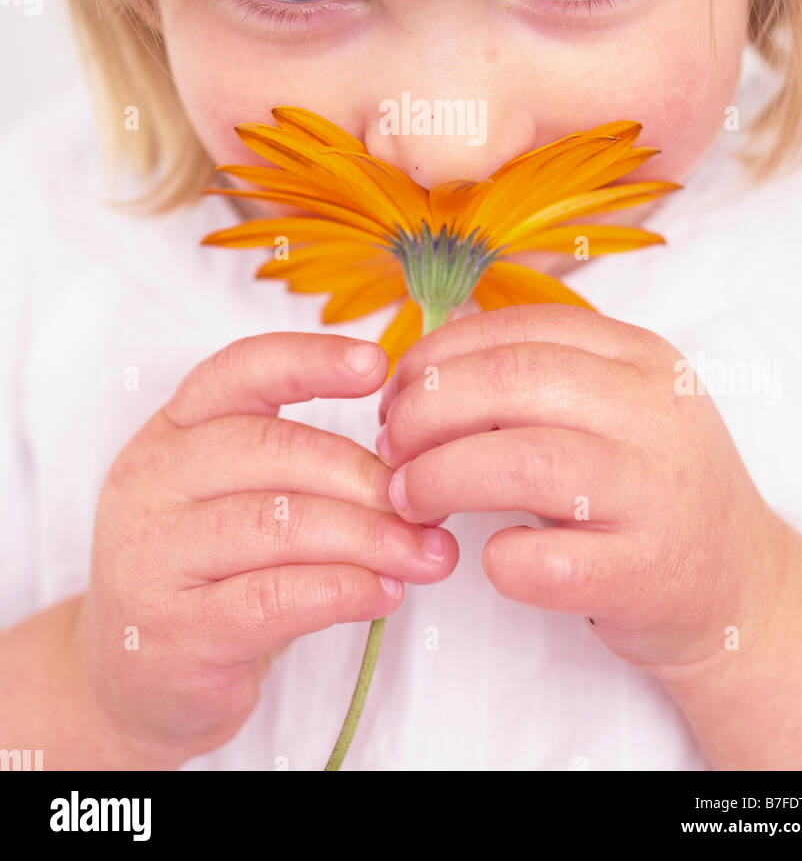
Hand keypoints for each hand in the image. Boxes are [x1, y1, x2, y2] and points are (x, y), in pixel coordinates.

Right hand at [75, 332, 457, 765]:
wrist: (134, 679)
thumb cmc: (209, 572)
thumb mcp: (235, 496)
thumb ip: (302, 465)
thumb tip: (413, 454)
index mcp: (173, 431)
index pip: (239, 371)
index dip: (310, 360)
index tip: (378, 364)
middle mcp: (152, 482)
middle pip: (272, 449)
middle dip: (364, 473)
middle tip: (429, 498)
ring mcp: (154, 557)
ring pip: (279, 524)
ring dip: (369, 537)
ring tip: (427, 552)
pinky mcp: (177, 632)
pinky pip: (275, 598)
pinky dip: (343, 591)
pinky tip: (384, 592)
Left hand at [376, 303, 786, 673]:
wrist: (744, 590)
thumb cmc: (651, 490)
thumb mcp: (614, 406)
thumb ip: (538, 372)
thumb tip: (429, 348)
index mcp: (641, 356)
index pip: (519, 328)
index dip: (438, 356)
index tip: (397, 394)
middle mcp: (656, 412)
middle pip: (511, 382)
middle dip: (426, 410)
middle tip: (391, 447)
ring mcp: (657, 494)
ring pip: (524, 462)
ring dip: (441, 476)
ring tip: (409, 498)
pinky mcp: (647, 575)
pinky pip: (549, 561)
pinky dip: (499, 558)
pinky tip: (489, 557)